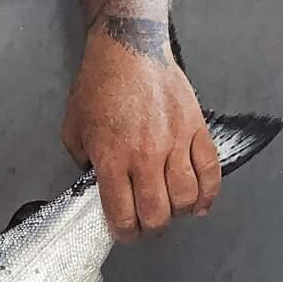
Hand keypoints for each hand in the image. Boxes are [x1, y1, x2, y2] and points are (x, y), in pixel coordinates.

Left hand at [61, 24, 220, 240]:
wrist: (129, 48)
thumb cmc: (98, 86)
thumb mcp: (73, 129)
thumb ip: (84, 163)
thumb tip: (99, 186)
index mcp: (112, 157)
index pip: (122, 214)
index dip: (124, 233)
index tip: (125, 233)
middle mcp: (146, 154)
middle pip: (157, 212)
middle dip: (151, 227)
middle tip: (146, 224)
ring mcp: (175, 141)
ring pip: (186, 196)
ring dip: (178, 212)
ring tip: (169, 211)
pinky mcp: (196, 128)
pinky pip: (209, 170)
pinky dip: (207, 194)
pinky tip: (199, 205)